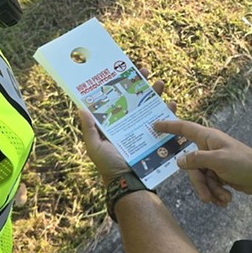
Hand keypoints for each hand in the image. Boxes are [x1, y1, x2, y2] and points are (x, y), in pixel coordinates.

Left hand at [79, 68, 175, 185]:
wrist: (130, 183)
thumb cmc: (109, 166)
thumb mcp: (95, 147)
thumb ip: (89, 129)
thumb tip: (81, 108)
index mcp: (113, 123)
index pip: (116, 98)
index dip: (120, 84)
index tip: (123, 69)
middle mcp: (128, 123)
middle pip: (134, 97)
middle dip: (139, 82)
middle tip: (144, 70)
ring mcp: (143, 128)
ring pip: (149, 105)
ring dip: (155, 92)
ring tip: (159, 83)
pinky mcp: (156, 136)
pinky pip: (165, 121)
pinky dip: (169, 111)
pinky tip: (170, 104)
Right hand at [153, 119, 251, 206]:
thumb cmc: (243, 163)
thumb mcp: (217, 161)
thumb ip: (196, 160)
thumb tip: (179, 161)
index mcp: (208, 138)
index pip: (184, 129)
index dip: (169, 126)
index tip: (155, 125)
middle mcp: (208, 148)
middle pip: (191, 166)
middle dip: (200, 184)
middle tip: (207, 197)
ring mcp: (213, 161)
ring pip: (201, 178)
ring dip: (211, 190)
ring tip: (223, 199)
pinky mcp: (219, 173)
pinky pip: (209, 184)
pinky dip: (216, 193)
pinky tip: (225, 199)